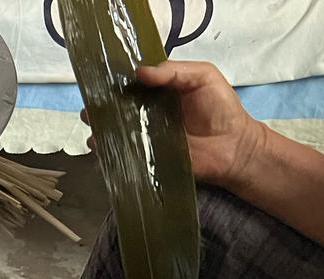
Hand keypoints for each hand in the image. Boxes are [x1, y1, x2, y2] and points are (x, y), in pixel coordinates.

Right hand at [81, 60, 266, 189]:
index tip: (99, 86)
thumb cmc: (221, 108)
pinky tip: (102, 150)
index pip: (130, 87)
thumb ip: (174, 71)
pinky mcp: (146, 161)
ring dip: (100, 134)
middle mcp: (147, 116)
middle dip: (99, 111)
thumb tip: (139, 72)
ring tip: (94, 132)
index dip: (113, 86)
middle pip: (116, 113)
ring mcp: (145, 140)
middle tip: (91, 112)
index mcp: (158, 93)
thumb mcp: (202, 76)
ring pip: (114, 136)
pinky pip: (124, 158)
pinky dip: (109, 156)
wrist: (232, 147)